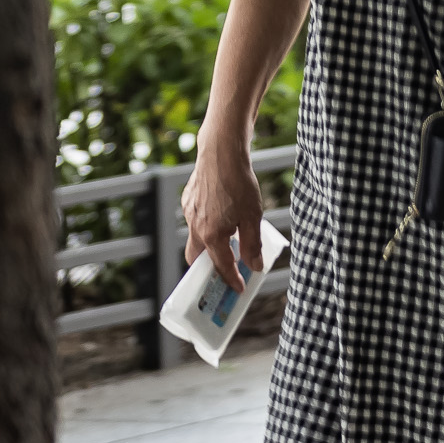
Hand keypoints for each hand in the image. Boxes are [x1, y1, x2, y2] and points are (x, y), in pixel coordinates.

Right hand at [181, 139, 264, 293]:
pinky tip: (221, 218)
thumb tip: (255, 266)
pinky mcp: (188, 201)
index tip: (239, 289)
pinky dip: (206, 227)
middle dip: (208, 268)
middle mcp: (195, 227)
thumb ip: (252, 243)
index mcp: (211, 235)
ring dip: (209, 245)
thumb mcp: (253, 215)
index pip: (221, 266)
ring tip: (228, 243)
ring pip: (195, 239)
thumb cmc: (239, 183)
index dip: (231, 279)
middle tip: (226, 270)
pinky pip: (195, 221)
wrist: (221, 153)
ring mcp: (188, 214)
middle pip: (197, 258)